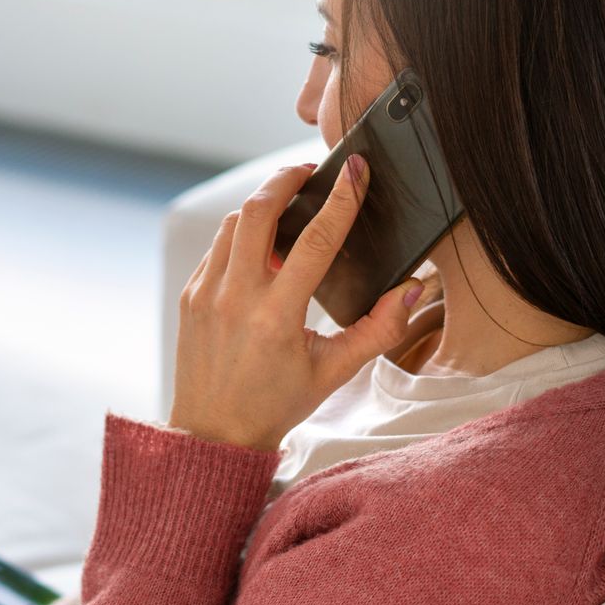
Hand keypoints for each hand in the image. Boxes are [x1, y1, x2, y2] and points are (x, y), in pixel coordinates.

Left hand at [169, 155, 426, 451]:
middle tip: (311, 172)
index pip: (315, 241)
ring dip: (262, 204)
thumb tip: (414, 289)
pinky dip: (241, 235)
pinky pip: (218, 248)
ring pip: (233, 223)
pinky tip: (262, 244)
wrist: (214, 433)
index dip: (340, 200)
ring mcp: (206, 294)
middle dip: (286, 179)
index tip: (355, 170)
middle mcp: (236, 299)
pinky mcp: (190, 296)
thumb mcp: (334, 372)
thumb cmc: (276, 404)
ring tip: (289, 204)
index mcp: (276, 318)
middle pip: (258, 211)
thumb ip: (378, 329)